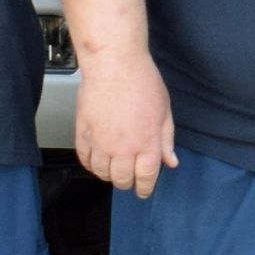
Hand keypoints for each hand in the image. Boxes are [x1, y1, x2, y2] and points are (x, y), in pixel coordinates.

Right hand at [76, 50, 179, 199]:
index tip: (143, 191)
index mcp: (147, 144)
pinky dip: (90, 164)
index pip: (146, 178)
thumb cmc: (142, 81)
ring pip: (101, 172)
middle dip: (126, 183)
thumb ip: (166, 140)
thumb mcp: (164, 111)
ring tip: (112, 170)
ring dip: (108, 175)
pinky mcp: (83, 131)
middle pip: (122, 179)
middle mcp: (123, 148)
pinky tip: (96, 161)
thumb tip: (170, 161)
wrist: (114, 63)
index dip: (145, 188)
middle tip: (128, 179)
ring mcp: (101, 141)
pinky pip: (84, 158)